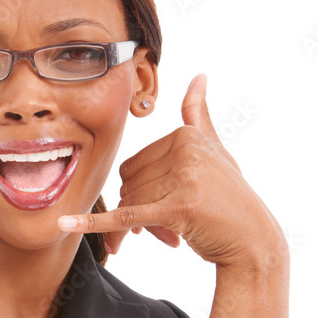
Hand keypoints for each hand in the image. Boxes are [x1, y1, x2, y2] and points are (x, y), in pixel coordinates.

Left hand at [59, 74, 286, 271]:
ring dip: (140, 228)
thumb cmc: (230, 197)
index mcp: (186, 135)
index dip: (140, 191)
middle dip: (140, 211)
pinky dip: (97, 225)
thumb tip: (199, 76)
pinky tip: (65, 225)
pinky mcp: (179, 207)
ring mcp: (184, 178)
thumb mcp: (215, 151)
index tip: (161, 206)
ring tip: (169, 234)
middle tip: (164, 226)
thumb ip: (198, 115)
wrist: (253, 241)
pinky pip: (127, 216)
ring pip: (131, 203)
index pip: (132, 166)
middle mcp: (185, 151)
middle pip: (129, 184)